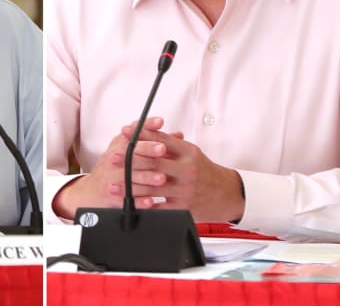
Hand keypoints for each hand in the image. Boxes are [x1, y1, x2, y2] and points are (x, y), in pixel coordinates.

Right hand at [52, 117, 179, 218]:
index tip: (160, 125)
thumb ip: (152, 140)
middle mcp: (114, 160)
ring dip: (146, 177)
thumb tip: (178, 135)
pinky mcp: (112, 198)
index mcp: (120, 145)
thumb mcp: (127, 146)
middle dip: (148, 152)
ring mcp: (112, 179)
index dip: (147, 130)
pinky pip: (127, 200)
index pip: (134, 135)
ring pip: (131, 177)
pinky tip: (151, 201)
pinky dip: (139, 201)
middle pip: (132, 154)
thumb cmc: (115, 165)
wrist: (91, 191)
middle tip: (163, 150)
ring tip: (161, 178)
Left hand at [119, 122, 244, 222]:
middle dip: (131, 159)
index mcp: (189, 152)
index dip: (141, 136)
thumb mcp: (190, 152)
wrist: (226, 194)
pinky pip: (159, 207)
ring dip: (130, 186)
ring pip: (153, 187)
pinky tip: (129, 205)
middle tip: (114, 157)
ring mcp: (185, 190)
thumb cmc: (204, 171)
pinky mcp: (183, 207)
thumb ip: (169, 143)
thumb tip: (146, 131)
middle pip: (155, 162)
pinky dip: (143, 206)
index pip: (162, 140)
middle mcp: (187, 170)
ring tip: (113, 184)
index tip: (125, 133)